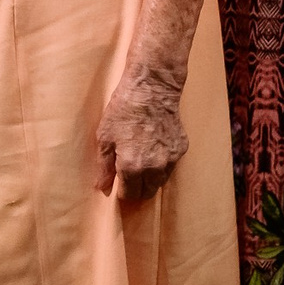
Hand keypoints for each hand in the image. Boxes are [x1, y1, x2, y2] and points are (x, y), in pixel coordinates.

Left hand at [95, 72, 189, 201]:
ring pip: (161, 181)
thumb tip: (102, 188)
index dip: (122, 192)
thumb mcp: (104, 138)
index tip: (118, 185)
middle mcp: (155, 168)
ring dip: (151, 178)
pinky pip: (171, 166)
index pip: (130, 194)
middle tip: (128, 177)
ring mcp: (171, 159)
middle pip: (148, 192)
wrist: (151, 90)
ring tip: (141, 162)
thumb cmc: (123, 111)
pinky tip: (153, 149)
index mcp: (133, 167)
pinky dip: (162, 164)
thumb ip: (104, 167)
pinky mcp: (181, 149)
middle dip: (137, 189)